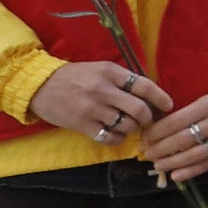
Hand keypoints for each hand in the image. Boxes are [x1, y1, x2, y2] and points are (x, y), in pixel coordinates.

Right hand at [29, 61, 172, 144]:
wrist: (39, 86)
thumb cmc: (74, 77)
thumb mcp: (99, 69)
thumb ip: (122, 80)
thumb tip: (150, 95)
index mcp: (110, 72)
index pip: (144, 86)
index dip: (161, 98)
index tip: (168, 106)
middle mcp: (103, 90)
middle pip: (140, 109)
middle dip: (148, 118)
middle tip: (147, 119)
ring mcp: (92, 109)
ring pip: (127, 125)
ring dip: (133, 128)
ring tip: (128, 125)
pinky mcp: (82, 124)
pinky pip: (110, 137)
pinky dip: (118, 138)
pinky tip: (116, 134)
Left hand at [143, 88, 207, 182]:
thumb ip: (188, 113)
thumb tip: (160, 129)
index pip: (177, 121)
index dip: (158, 132)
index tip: (144, 138)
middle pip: (184, 138)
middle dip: (161, 148)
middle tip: (146, 154)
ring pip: (195, 154)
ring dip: (173, 162)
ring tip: (158, 165)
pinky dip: (192, 171)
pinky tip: (177, 176)